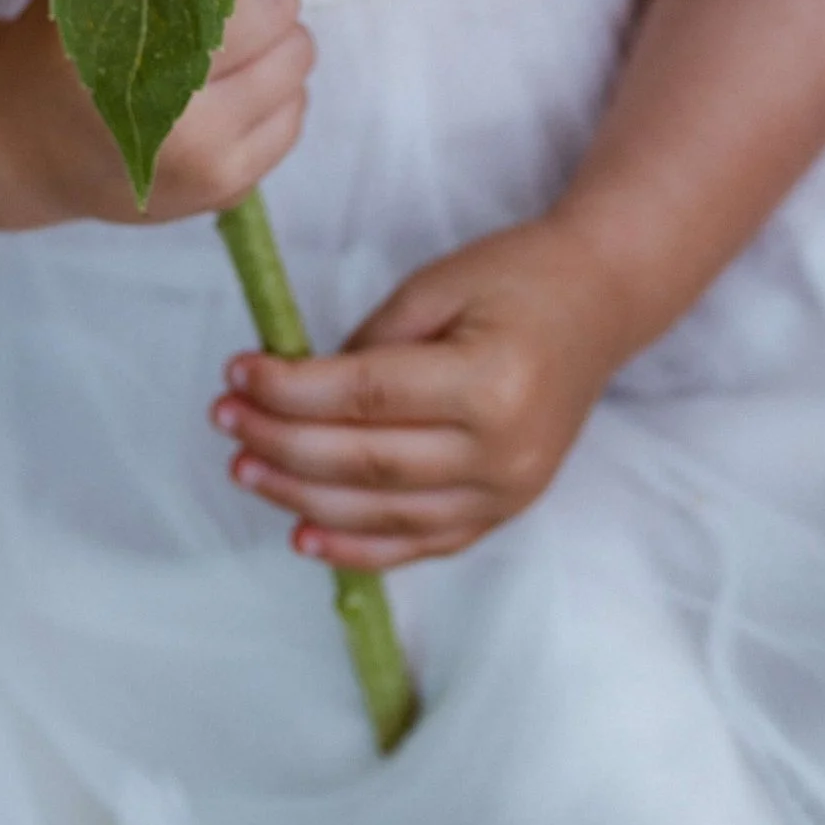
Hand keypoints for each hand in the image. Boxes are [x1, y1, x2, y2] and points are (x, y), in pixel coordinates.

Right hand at [0, 0, 311, 223]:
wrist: (26, 145)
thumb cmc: (61, 43)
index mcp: (126, 56)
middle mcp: (170, 123)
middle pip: (290, 37)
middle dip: (266, 14)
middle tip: (220, 15)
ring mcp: (202, 166)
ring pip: (298, 74)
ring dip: (272, 54)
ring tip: (217, 56)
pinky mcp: (225, 192)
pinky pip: (294, 118)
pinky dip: (271, 97)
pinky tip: (220, 95)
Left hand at [210, 218, 626, 566]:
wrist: (600, 304)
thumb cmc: (517, 279)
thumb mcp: (438, 286)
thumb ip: (369, 344)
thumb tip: (291, 393)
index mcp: (491, 381)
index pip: (366, 399)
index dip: (290, 392)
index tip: (236, 373)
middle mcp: (504, 450)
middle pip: (366, 462)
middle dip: (281, 442)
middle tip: (225, 420)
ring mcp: (508, 491)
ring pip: (383, 512)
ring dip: (302, 496)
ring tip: (245, 468)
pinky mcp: (503, 511)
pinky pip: (420, 543)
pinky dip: (357, 545)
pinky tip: (303, 532)